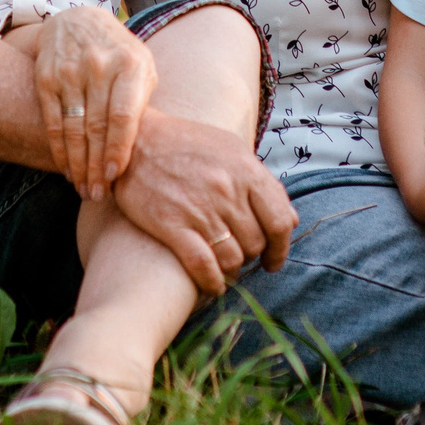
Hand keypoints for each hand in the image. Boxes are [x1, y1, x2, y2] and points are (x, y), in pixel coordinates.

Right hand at [29, 6, 155, 197]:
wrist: (77, 19)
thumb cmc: (119, 52)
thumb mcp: (142, 66)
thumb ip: (142, 100)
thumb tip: (143, 148)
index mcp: (130, 65)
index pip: (123, 116)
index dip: (118, 150)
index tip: (114, 176)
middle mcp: (99, 66)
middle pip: (96, 128)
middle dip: (96, 166)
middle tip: (97, 194)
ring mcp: (69, 71)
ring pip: (72, 129)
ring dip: (77, 164)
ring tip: (83, 189)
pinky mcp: (46, 77)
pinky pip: (52, 121)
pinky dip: (58, 149)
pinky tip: (66, 168)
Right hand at [110, 110, 296, 296]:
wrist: (134, 140)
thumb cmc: (185, 144)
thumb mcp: (230, 150)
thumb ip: (261, 183)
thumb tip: (291, 220)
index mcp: (245, 170)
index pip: (280, 221)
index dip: (281, 247)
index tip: (273, 259)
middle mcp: (226, 191)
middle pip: (256, 243)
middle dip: (252, 256)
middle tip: (240, 255)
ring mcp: (199, 210)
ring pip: (233, 259)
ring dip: (232, 270)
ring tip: (225, 268)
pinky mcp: (171, 226)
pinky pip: (203, 267)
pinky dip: (212, 282)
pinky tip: (212, 284)